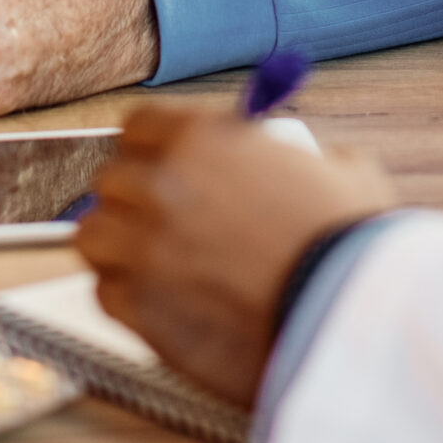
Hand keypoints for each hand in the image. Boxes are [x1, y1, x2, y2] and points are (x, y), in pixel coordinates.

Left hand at [75, 103, 398, 406]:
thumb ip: (302, 158)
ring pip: (92, 235)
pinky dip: (126, 296)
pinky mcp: (138, 309)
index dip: (153, 147)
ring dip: (117, 246)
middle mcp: (160, 185)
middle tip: (164, 220)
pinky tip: (161, 301)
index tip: (165, 165)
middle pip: (111, 180)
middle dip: (134, 198)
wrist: (348, 317)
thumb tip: (300, 164)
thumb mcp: (341, 170)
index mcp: (200, 137)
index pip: (137, 125)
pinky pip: (105, 292)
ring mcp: (142, 249)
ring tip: (152, 263)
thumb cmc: (350, 243)